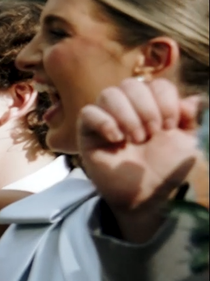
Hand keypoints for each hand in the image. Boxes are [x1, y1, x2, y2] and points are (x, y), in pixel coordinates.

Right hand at [79, 77, 203, 239]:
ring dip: (126, 115)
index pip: (156, 83)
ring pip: (108, 94)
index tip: (170, 126)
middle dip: (145, 108)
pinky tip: (116, 140)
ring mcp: (107, 121)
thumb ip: (192, 117)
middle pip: (130, 84)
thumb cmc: (171, 170)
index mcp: (155, 107)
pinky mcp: (88, 135)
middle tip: (151, 134)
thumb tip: (192, 100)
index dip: (165, 100)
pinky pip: (88, 113)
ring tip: (134, 139)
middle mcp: (130, 110)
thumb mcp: (191, 141)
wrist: (149, 196)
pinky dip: (103, 122)